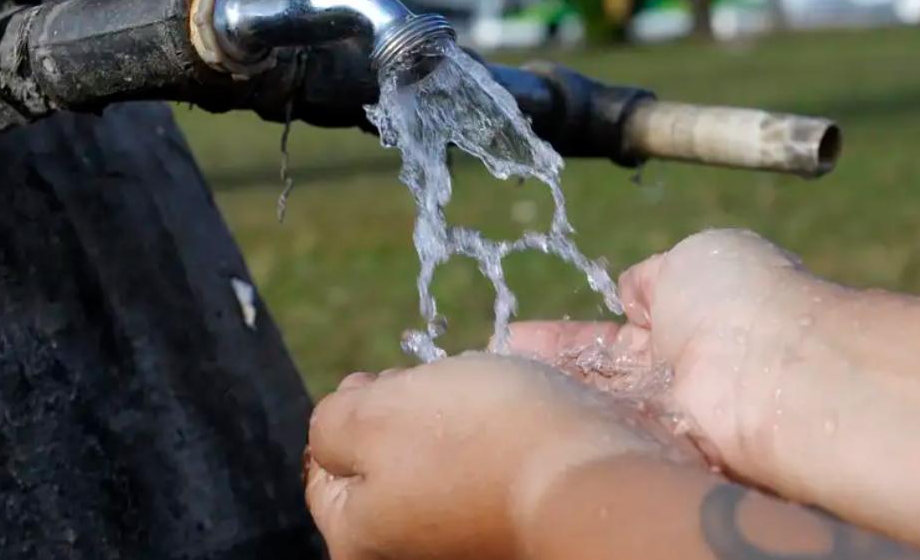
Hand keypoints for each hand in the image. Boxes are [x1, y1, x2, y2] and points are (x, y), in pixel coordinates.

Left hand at [305, 352, 692, 559]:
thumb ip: (331, 421)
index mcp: (358, 539)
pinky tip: (516, 420)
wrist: (595, 478)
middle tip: (435, 384)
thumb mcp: (373, 413)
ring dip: (454, 423)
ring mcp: (464, 545)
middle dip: (405, 414)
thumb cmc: (478, 440)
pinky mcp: (513, 529)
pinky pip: (489, 475)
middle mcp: (408, 554)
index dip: (350, 409)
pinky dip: (496, 443)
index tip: (382, 378)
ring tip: (482, 396)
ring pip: (440, 465)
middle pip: (385, 466)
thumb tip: (337, 425)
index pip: (324, 469)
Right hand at [509, 228, 839, 487]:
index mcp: (690, 316)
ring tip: (493, 390)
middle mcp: (678, 371)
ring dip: (551, 396)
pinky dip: (570, 425)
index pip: (615, 330)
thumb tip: (631, 288)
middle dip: (548, 369)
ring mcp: (670, 415)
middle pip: (599, 375)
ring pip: (598, 405)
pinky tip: (522, 418)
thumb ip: (654, 276)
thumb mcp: (693, 257)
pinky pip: (607, 437)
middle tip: (496, 366)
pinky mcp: (664, 453)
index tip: (519, 336)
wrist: (777, 372)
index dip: (568, 336)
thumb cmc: (742, 300)